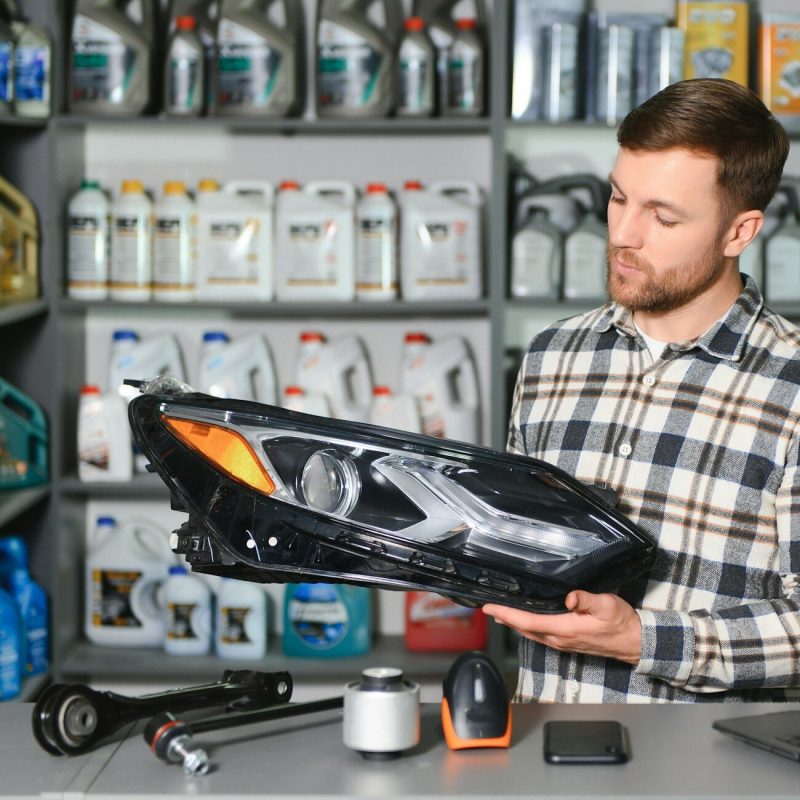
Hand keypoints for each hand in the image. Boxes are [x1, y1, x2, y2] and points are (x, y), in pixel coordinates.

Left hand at [483, 591, 641, 665]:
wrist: (633, 642)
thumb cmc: (621, 623)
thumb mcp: (606, 605)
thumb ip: (586, 600)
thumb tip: (569, 597)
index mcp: (564, 629)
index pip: (527, 621)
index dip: (506, 613)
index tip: (489, 606)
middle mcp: (558, 639)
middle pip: (523, 628)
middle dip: (504, 617)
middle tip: (486, 606)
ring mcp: (561, 642)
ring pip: (529, 632)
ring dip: (513, 622)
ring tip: (499, 612)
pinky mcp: (566, 642)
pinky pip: (538, 634)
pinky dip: (525, 626)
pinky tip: (523, 620)